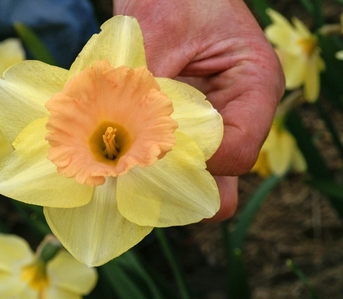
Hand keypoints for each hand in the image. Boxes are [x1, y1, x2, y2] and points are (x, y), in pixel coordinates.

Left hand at [114, 0, 284, 220]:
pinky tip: (125, 156)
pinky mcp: (192, 126)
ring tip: (127, 168)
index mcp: (255, 84)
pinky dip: (153, 164)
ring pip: (199, 175)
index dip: (196, 163)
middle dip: (180, 184)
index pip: (239, 151)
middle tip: (137, 180)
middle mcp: (242, 111)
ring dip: (164, 177)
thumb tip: (132, 149)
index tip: (151, 155)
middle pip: (223, 177)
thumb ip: (150, 92)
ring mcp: (217, 122)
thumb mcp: (159, 35)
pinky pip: (178, 159)